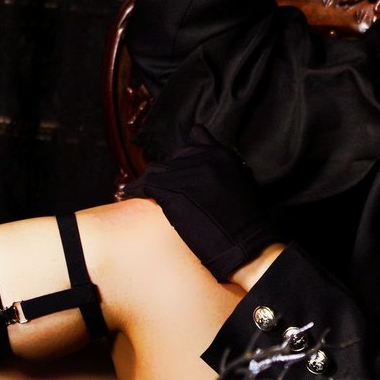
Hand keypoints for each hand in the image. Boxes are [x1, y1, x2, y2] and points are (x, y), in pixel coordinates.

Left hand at [123, 127, 280, 282]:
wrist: (246, 244)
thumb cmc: (247, 222)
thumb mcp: (243, 182)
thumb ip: (226, 168)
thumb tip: (217, 167)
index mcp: (222, 154)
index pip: (197, 135)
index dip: (187, 154)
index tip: (182, 167)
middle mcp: (203, 157)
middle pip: (173, 156)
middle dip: (169, 171)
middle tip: (165, 189)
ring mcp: (186, 172)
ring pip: (156, 169)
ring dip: (153, 182)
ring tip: (147, 193)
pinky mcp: (171, 189)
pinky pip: (145, 184)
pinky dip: (137, 189)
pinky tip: (132, 194)